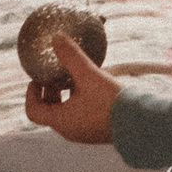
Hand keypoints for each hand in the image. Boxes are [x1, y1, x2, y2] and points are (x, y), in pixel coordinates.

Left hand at [25, 32, 121, 146]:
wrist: (140, 124)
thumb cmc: (110, 102)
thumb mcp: (89, 75)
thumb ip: (71, 57)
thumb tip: (55, 38)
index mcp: (60, 120)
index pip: (33, 111)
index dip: (31, 94)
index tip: (37, 78)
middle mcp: (69, 130)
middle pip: (49, 112)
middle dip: (50, 92)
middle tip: (56, 76)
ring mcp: (84, 133)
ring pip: (66, 114)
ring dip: (65, 97)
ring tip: (77, 79)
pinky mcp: (98, 132)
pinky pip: (81, 117)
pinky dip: (79, 102)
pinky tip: (95, 88)